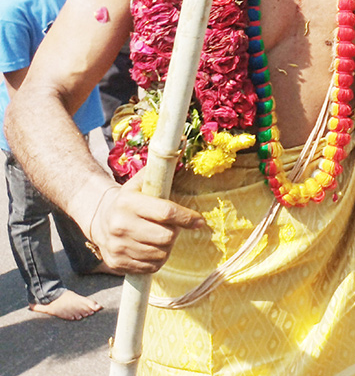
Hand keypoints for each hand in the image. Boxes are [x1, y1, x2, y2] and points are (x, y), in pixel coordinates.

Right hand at [86, 169, 204, 273]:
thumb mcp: (140, 182)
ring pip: (159, 254)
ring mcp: (117, 247)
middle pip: (166, 237)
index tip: (199, 221)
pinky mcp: (117, 263)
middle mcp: (120, 226)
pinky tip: (152, 248)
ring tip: (161, 237)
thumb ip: (160, 169)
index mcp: (128, 203)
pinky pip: (149, 267)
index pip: (166, 212)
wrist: (98, 217)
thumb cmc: (129, 198)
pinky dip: (157, 260)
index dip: (187, 218)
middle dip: (176, 232)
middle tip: (174, 227)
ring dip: (167, 247)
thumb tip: (182, 144)